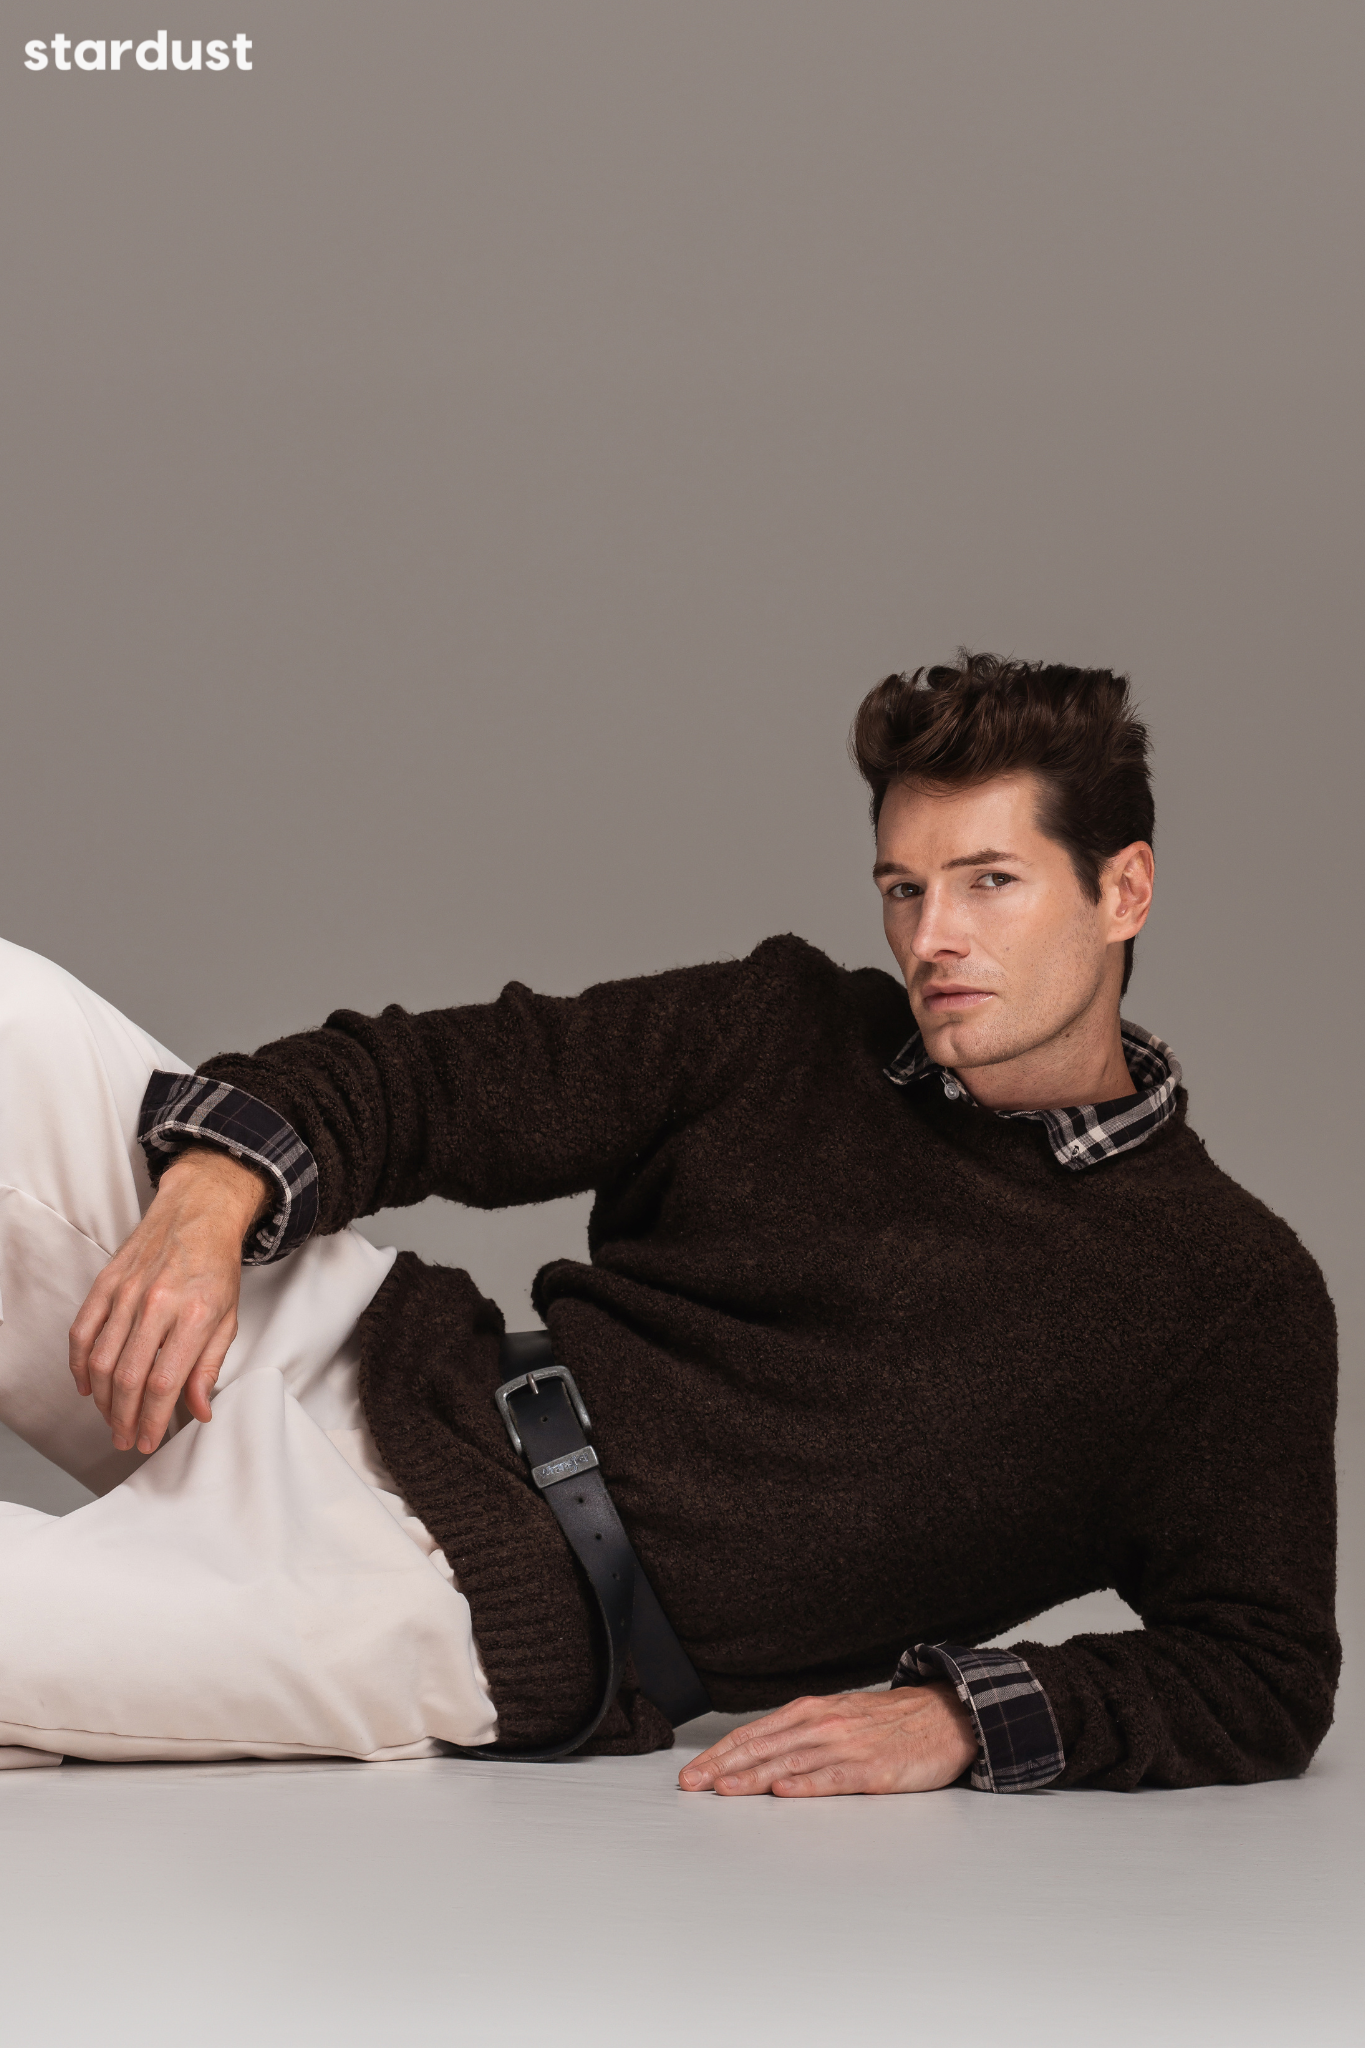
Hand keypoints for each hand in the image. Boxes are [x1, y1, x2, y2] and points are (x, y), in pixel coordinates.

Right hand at [69, 1147, 271, 1455]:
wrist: (199, 1212)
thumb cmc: (216, 1266)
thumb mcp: (229, 1318)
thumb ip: (210, 1366)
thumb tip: (199, 1409)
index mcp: (195, 1315)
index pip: (164, 1382)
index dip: (153, 1420)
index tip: (149, 1440)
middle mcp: (158, 1304)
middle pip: (129, 1377)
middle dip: (125, 1418)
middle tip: (126, 1439)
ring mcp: (128, 1292)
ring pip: (101, 1360)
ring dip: (102, 1399)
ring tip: (112, 1419)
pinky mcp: (106, 1282)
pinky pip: (82, 1331)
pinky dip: (79, 1364)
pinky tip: (86, 1386)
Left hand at [678, 1683, 977, 1796]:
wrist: (944, 1716)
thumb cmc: (886, 1722)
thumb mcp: (836, 1716)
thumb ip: (799, 1733)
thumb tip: (756, 1755)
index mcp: (810, 1711)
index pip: (753, 1734)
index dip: (720, 1754)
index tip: (692, 1772)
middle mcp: (822, 1724)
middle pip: (763, 1748)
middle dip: (723, 1768)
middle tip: (691, 1785)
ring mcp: (847, 1746)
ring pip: (790, 1763)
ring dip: (753, 1778)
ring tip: (723, 1790)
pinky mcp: (873, 1770)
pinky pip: (833, 1778)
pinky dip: (806, 1785)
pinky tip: (784, 1792)